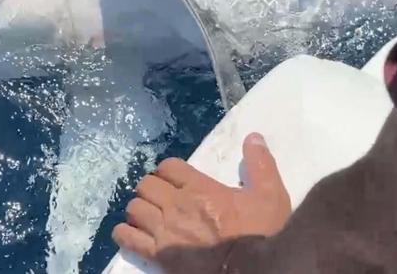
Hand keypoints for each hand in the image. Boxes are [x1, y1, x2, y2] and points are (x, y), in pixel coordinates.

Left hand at [112, 133, 291, 273]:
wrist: (255, 271)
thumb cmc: (261, 235)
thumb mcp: (270, 196)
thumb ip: (261, 165)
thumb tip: (253, 137)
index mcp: (200, 189)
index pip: (168, 167)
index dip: (168, 171)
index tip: (174, 179)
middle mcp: (177, 205)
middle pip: (146, 185)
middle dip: (151, 189)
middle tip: (161, 198)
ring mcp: (165, 231)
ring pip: (135, 208)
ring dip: (139, 210)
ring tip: (148, 216)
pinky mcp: (158, 256)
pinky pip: (128, 239)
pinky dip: (126, 234)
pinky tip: (132, 234)